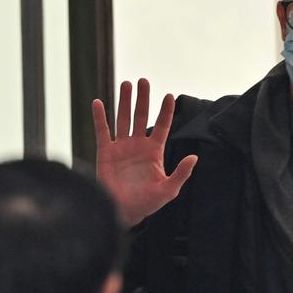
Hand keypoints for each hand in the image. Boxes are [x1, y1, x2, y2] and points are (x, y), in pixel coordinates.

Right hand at [92, 79, 198, 226]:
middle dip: (143, 99)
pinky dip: (100, 117)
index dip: (166, 111)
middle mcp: (138, 145)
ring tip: (126, 84)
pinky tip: (99, 102)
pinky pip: (102, 131)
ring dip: (124, 102)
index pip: (162, 126)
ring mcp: (121, 147)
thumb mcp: (169, 190)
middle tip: (143, 81)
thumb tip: (194, 157)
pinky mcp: (105, 152)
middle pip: (141, 116)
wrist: (123, 211)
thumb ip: (181, 173)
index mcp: (154, 151)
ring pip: (123, 119)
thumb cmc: (147, 203)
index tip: (169, 96)